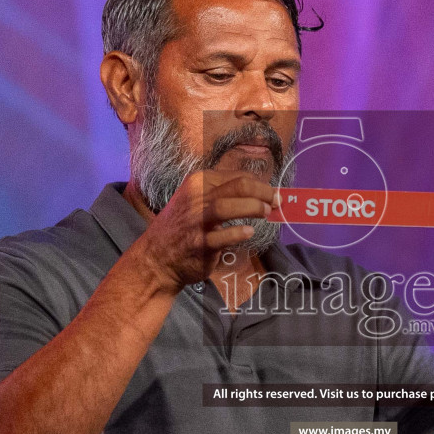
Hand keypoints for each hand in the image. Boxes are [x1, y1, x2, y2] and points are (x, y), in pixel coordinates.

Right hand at [130, 171, 276, 290]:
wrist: (156, 257)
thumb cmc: (183, 226)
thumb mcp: (197, 200)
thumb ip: (224, 193)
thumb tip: (261, 191)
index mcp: (198, 182)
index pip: (237, 176)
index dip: (260, 183)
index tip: (272, 192)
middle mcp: (196, 197)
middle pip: (238, 186)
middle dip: (263, 192)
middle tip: (277, 201)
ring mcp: (196, 221)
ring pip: (228, 206)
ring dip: (253, 207)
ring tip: (267, 212)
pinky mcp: (199, 244)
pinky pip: (223, 236)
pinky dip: (238, 233)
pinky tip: (249, 233)